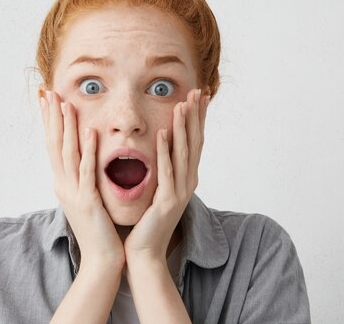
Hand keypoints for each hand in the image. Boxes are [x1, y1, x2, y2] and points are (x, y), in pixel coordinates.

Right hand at [39, 90, 124, 271]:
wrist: (102, 259)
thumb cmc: (98, 228)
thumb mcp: (85, 198)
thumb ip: (82, 178)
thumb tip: (81, 159)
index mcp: (63, 183)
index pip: (53, 146)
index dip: (49, 122)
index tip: (46, 99)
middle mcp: (63, 185)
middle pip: (54, 144)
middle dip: (51, 117)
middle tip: (48, 92)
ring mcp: (73, 193)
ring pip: (67, 153)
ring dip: (66, 127)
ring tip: (65, 103)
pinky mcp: (88, 201)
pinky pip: (87, 170)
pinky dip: (87, 149)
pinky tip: (89, 130)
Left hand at [123, 88, 209, 263]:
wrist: (145, 252)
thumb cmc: (148, 220)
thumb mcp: (159, 189)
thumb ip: (163, 168)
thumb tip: (162, 146)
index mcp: (185, 178)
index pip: (194, 141)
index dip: (198, 118)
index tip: (199, 95)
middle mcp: (187, 182)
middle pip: (194, 142)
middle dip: (196, 116)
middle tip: (197, 91)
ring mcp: (179, 191)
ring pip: (183, 152)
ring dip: (183, 127)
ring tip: (182, 104)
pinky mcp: (166, 201)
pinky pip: (167, 170)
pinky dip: (166, 151)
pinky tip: (164, 133)